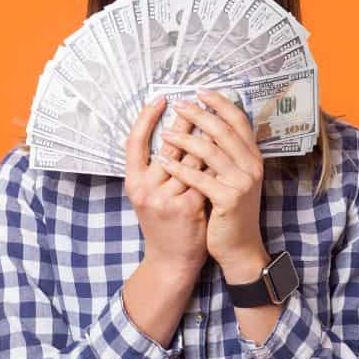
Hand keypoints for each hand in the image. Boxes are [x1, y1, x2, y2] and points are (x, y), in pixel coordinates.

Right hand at [125, 95, 208, 284]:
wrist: (171, 260)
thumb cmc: (161, 223)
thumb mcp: (148, 195)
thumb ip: (154, 169)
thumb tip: (171, 134)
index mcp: (132, 182)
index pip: (134, 142)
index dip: (145, 117)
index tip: (161, 98)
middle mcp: (146, 189)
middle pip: (170, 145)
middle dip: (187, 120)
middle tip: (198, 98)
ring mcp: (167, 199)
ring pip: (192, 159)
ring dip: (207, 139)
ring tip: (216, 117)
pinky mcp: (189, 207)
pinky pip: (205, 176)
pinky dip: (215, 162)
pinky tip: (226, 148)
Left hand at [155, 88, 269, 277]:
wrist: (240, 248)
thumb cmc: (231, 212)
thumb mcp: (235, 179)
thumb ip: (227, 155)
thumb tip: (206, 125)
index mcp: (253, 157)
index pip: (238, 120)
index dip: (220, 103)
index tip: (200, 91)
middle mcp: (252, 166)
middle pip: (223, 130)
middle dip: (199, 114)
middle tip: (179, 104)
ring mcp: (242, 183)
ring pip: (211, 151)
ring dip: (185, 138)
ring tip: (165, 131)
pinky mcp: (229, 200)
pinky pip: (199, 179)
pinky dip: (180, 168)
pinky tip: (163, 161)